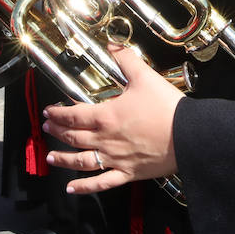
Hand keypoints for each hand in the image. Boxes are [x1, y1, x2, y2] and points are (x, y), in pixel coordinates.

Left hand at [44, 46, 182, 194]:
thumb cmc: (166, 107)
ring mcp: (114, 159)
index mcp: (105, 116)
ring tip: (51, 156)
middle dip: (56, 131)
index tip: (48, 111)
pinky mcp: (127, 173)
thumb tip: (112, 44)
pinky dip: (84, 187)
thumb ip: (125, 59)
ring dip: (63, 159)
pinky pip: (101, 183)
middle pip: (73, 137)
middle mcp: (104, 140)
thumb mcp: (145, 77)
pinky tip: (72, 188)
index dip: (57, 113)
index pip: (73, 115)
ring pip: (81, 161)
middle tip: (46, 127)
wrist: (188, 135)